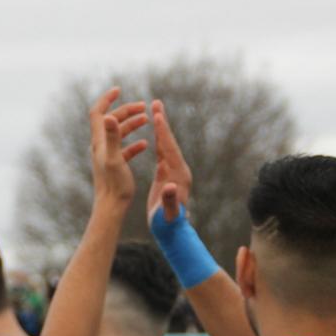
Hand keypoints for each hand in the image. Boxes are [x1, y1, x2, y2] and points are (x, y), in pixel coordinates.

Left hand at [89, 87, 148, 207]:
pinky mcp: (115, 166)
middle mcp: (101, 147)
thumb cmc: (114, 185)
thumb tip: (109, 116)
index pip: (98, 112)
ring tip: (147, 120)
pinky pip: (124, 150)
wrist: (111, 207)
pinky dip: (134, 144)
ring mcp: (108, 156)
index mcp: (100, 142)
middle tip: (143, 106)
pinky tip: (145, 145)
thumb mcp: (115, 158)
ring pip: (119, 134)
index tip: (119, 90)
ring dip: (132, 124)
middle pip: (111, 121)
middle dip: (126, 110)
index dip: (106, 99)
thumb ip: (112, 137)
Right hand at [146, 99, 191, 225]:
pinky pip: (163, 154)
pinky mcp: (169, 175)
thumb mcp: (168, 212)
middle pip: (170, 142)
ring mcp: (175, 172)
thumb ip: (170, 199)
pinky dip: (159, 141)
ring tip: (155, 111)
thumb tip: (169, 186)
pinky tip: (155, 134)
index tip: (157, 116)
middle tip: (157, 103)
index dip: (163, 133)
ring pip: (166, 146)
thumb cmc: (167, 224)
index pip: (170, 150)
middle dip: (163, 123)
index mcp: (179, 176)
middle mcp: (179, 170)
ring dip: (161, 128)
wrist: (172, 232)